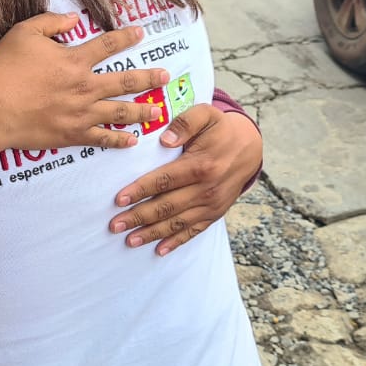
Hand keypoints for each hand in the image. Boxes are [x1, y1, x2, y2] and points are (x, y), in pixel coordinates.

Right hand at [0, 11, 168, 158]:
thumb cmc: (4, 69)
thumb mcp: (24, 33)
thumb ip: (52, 22)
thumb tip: (74, 19)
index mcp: (74, 60)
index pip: (108, 45)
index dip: (126, 37)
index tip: (140, 34)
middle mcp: (84, 87)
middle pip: (124, 82)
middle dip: (148, 78)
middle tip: (164, 76)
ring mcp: (81, 113)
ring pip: (120, 112)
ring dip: (142, 111)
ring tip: (159, 111)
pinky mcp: (72, 134)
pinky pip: (101, 139)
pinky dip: (119, 140)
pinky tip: (132, 141)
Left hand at [109, 105, 262, 255]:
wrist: (250, 147)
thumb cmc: (220, 129)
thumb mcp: (205, 115)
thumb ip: (185, 123)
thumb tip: (165, 140)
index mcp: (200, 165)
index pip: (164, 180)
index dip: (140, 190)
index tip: (119, 199)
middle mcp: (206, 189)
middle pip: (167, 206)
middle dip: (138, 217)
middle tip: (115, 225)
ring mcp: (211, 204)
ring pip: (177, 223)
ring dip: (152, 233)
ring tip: (130, 240)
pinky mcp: (215, 213)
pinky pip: (194, 230)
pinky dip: (176, 242)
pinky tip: (159, 250)